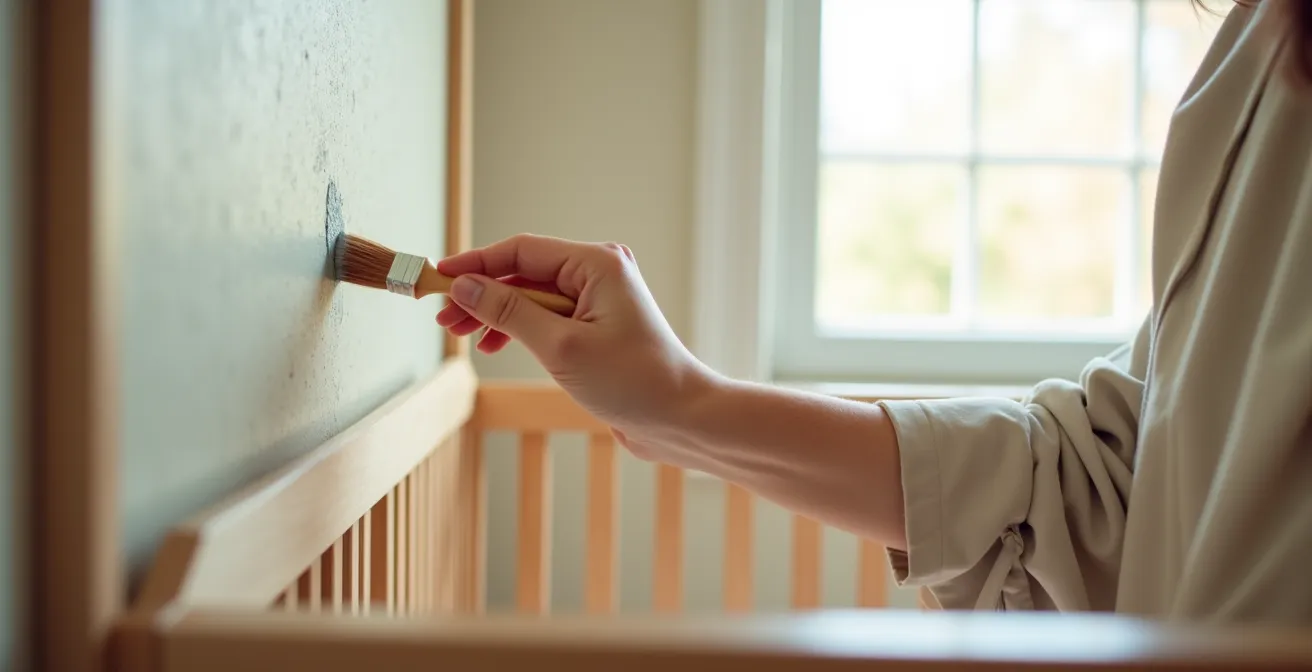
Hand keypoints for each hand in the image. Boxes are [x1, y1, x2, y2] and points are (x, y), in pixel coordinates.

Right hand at [436, 234, 718, 456]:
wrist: (679, 418)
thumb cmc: (632, 381)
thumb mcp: (560, 346)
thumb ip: (508, 312)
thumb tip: (466, 286)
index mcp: (597, 263)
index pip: (521, 250)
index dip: (475, 263)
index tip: (439, 277)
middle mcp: (599, 272)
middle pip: (524, 272)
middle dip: (482, 293)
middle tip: (444, 317)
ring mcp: (600, 298)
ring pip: (532, 295)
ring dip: (497, 313)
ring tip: (462, 335)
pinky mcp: (597, 324)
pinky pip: (548, 315)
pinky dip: (519, 328)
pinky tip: (493, 344)